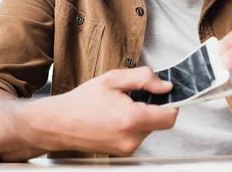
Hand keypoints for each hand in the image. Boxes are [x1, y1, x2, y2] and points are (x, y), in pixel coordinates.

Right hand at [21, 67, 177, 155]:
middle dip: (152, 106)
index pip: (170, 116)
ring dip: (142, 116)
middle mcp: (132, 138)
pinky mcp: (123, 152)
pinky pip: (138, 135)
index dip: (171, 103)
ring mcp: (127, 148)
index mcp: (132, 119)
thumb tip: (165, 85)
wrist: (59, 123)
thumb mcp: (113, 79)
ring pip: (149, 128)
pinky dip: (133, 124)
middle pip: (160, 122)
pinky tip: (116, 116)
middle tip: (133, 96)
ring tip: (120, 106)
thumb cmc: (82, 101)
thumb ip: (144, 78)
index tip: (163, 94)